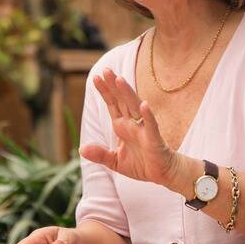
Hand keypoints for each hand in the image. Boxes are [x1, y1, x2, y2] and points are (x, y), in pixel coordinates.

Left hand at [81, 68, 185, 188]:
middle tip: (106, 70)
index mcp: (122, 126)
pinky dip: (148, 115)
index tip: (96, 77)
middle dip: (114, 85)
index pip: (112, 105)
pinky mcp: (154, 138)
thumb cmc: (141, 164)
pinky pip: (151, 125)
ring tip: (120, 80)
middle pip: (122, 100)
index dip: (105, 91)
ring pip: (134, 107)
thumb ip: (100, 154)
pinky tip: (143, 104)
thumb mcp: (115, 161)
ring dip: (127, 93)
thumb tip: (81, 149)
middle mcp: (132, 124)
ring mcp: (143, 129)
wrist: (162, 174)